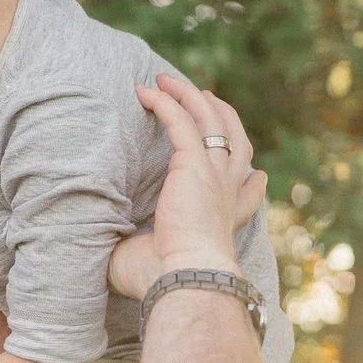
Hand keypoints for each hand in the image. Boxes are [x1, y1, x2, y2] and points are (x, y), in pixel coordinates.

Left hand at [135, 76, 267, 275]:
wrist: (186, 278)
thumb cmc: (163, 282)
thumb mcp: (149, 263)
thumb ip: (134, 254)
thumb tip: (104, 256)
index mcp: (224, 220)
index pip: (247, 196)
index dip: (252, 184)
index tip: (257, 178)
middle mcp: (226, 193)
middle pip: (235, 144)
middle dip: (222, 118)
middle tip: (207, 99)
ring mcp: (215, 174)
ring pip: (210, 121)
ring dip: (188, 96)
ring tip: (165, 80)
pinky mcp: (195, 163)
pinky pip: (181, 120)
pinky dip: (165, 102)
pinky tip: (146, 91)